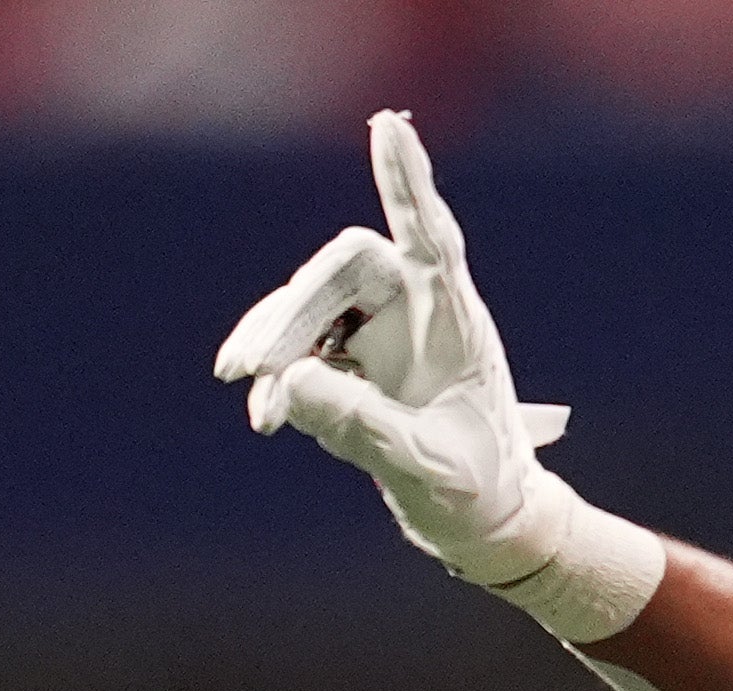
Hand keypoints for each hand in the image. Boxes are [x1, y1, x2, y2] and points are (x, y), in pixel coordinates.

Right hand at [214, 110, 660, 640]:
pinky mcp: (352, 357)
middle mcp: (418, 312)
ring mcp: (380, 331)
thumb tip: (294, 383)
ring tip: (258, 404)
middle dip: (289, 312)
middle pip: (340, 271)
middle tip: (249, 369)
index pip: (432, 238)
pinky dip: (279, 379)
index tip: (388, 125)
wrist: (483, 524)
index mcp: (457, 323)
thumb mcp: (424, 469)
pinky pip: (298, 347)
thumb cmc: (476, 494)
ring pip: (307, 304)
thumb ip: (363, 427)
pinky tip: (269, 418)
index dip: (406, 183)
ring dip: (272, 344)